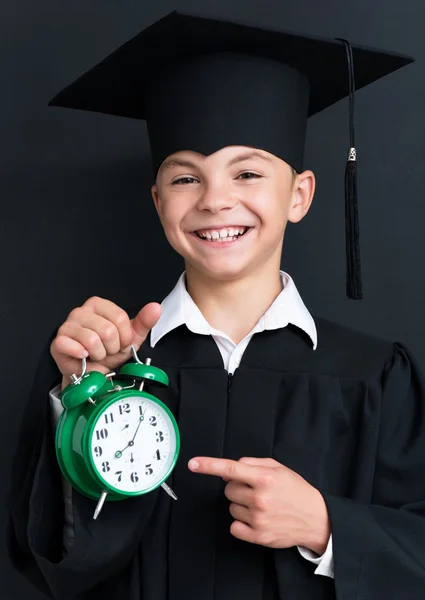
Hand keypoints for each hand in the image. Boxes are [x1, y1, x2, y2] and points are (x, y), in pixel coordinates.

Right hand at [50, 297, 160, 388]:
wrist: (93, 374)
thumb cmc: (109, 352)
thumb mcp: (131, 338)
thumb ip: (144, 321)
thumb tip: (155, 307)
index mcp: (98, 305)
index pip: (120, 318)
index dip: (125, 337)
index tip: (121, 343)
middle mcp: (80, 311)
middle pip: (108, 330)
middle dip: (112, 347)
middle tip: (107, 351)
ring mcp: (67, 326)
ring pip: (92, 339)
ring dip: (99, 354)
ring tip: (96, 354)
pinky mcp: (58, 342)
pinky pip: (73, 346)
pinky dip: (82, 355)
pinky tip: (84, 356)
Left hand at [188, 456, 329, 554]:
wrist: (316, 518)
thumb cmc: (296, 491)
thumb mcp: (279, 468)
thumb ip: (253, 463)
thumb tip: (230, 468)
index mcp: (264, 478)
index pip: (231, 469)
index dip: (209, 465)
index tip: (193, 464)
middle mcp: (259, 498)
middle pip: (228, 489)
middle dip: (237, 488)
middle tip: (255, 490)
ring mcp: (258, 518)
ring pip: (231, 507)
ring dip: (241, 505)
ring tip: (261, 506)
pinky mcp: (258, 536)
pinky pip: (234, 526)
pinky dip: (241, 523)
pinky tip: (256, 519)